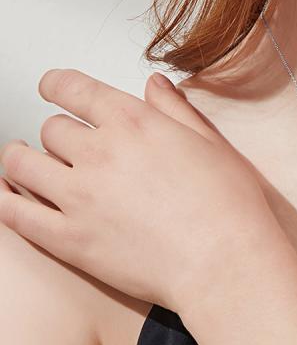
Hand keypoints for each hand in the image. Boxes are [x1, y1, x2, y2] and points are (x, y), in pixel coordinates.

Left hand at [0, 69, 293, 313]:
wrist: (222, 261)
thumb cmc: (227, 205)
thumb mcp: (210, 142)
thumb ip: (175, 109)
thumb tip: (154, 84)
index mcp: (135, 123)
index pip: (75, 89)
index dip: (56, 83)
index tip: (52, 85)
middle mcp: (101, 153)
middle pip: (52, 128)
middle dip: (58, 131)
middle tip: (66, 142)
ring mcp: (79, 197)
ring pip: (22, 164)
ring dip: (20, 159)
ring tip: (22, 161)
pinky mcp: (68, 240)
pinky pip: (16, 214)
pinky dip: (4, 200)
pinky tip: (6, 195)